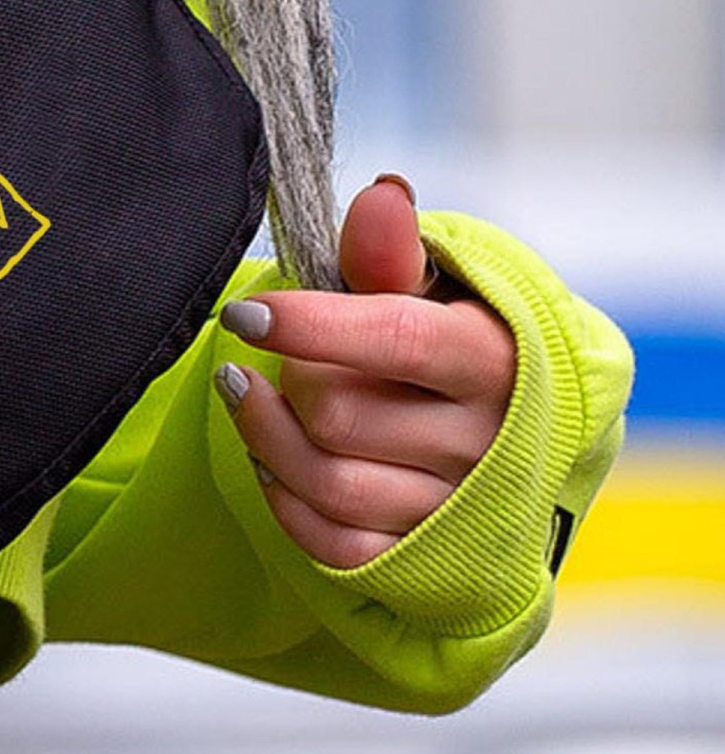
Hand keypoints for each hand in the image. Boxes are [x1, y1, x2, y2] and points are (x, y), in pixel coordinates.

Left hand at [214, 175, 516, 567]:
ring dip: (265, 435)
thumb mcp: (437, 289)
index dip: (310, 325)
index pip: (396, 338)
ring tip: (242, 392)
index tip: (246, 314)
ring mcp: (456, 508)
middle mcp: (487, 442)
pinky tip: (268, 457)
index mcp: (496, 361)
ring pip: (330, 482)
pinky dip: (286, 500)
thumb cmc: (451, 342)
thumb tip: (381, 195)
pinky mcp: (424, 558)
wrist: (511, 430)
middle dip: (288, 376)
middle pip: (342, 412)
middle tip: (269, 351)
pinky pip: (335, 543)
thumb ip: (396, 252)